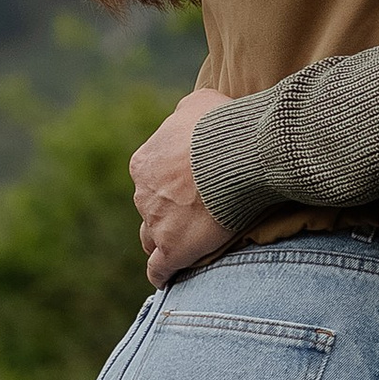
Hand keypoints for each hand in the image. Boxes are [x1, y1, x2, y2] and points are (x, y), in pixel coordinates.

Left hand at [130, 90, 233, 285]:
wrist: (236, 154)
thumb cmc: (221, 126)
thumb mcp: (200, 103)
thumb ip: (187, 113)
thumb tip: (188, 117)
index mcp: (145, 162)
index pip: (150, 180)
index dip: (169, 185)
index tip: (190, 187)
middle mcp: (143, 193)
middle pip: (150, 209)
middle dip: (168, 212)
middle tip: (196, 214)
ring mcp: (156, 222)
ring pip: (150, 239)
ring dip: (164, 241)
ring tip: (184, 245)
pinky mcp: (173, 248)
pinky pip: (159, 268)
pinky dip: (164, 273)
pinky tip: (170, 276)